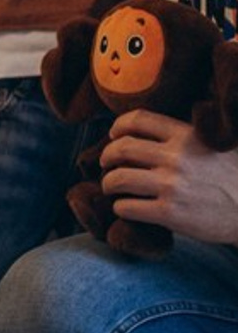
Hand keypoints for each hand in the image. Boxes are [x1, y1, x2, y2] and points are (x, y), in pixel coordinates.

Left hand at [102, 109, 237, 243]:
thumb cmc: (234, 177)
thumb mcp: (215, 144)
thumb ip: (185, 137)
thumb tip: (150, 134)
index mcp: (186, 135)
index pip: (137, 120)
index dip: (118, 127)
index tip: (114, 135)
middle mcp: (175, 157)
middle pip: (120, 149)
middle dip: (106, 157)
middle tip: (107, 165)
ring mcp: (171, 185)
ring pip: (118, 179)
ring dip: (109, 184)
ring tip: (113, 188)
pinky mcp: (170, 213)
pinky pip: (127, 207)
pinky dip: (121, 208)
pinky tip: (127, 209)